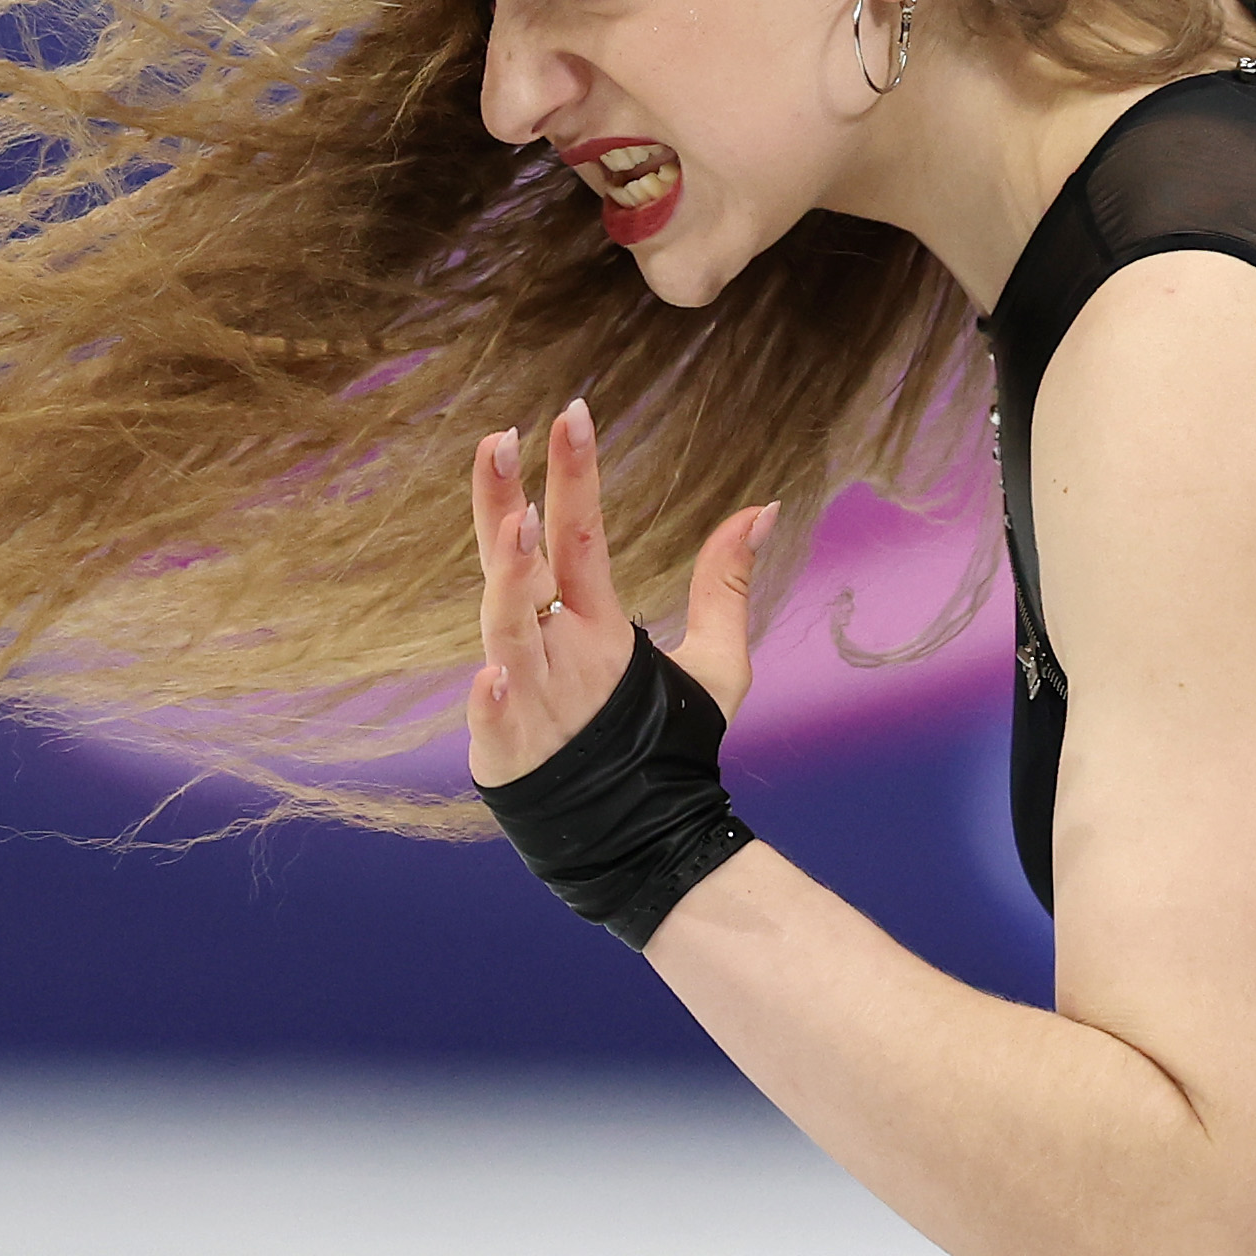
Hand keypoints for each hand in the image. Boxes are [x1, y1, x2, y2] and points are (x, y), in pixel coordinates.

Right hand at [463, 396, 775, 787]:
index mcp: (594, 621)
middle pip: (523, 564)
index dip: (575, 475)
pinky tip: (492, 671)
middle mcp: (554, 647)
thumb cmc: (662, 748)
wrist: (643, 843)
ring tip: (514, 526)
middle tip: (497, 440)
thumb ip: (725, 587)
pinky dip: (491, 698)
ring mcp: (528, 695)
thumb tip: (765, 507)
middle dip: (504, 503)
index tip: (573, 412)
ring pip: (505, 626)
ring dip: (507, 580)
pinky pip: (496, 718)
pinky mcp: (511, 752)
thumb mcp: (713, 663)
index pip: (580, 534)